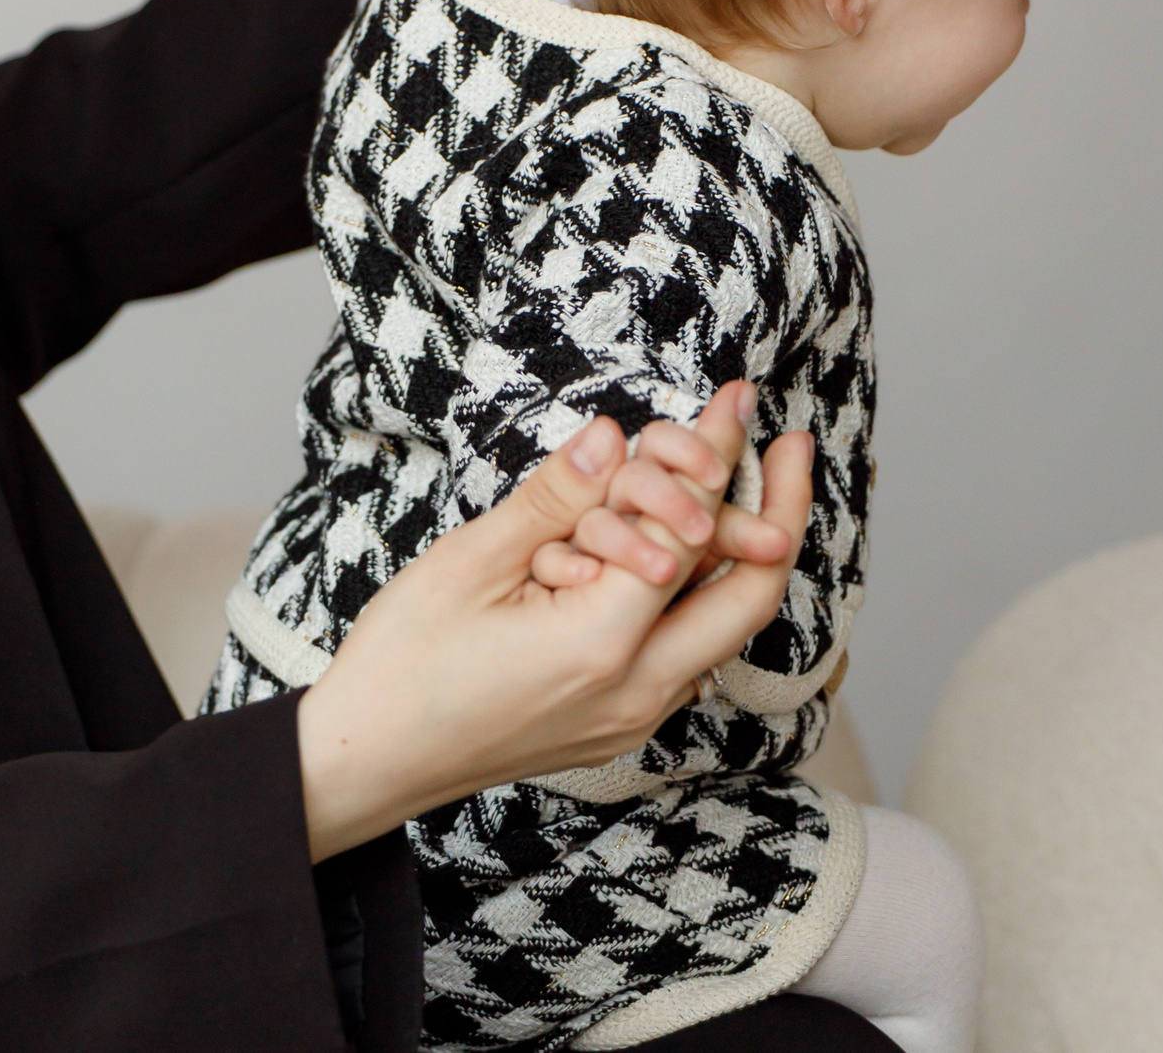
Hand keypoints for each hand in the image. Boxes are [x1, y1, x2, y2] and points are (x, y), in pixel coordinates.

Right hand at [294, 402, 809, 859]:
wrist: (370, 761)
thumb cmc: (403, 663)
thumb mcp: (469, 562)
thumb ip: (555, 499)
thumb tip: (614, 437)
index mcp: (599, 645)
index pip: (689, 534)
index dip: (716, 457)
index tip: (733, 401)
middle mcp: (636, 690)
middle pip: (749, 595)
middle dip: (781, 512)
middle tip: (792, 445)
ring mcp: (633, 716)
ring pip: (722, 628)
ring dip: (737, 556)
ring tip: (738, 486)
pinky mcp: (618, 724)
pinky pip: (685, 654)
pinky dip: (694, 596)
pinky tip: (675, 551)